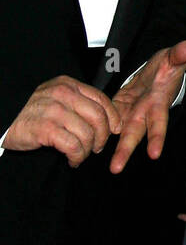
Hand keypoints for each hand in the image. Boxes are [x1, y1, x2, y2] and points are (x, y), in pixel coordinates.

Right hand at [4, 76, 120, 167]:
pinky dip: (77, 157)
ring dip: (87, 150)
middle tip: (96, 148)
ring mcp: (53, 110)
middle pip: (98, 118)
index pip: (101, 99)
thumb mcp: (56, 99)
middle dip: (102, 137)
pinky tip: (72, 160)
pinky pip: (74, 146)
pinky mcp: (46, 128)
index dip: (113, 117)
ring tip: (79, 155)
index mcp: (67, 85)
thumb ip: (78, 103)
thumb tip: (108, 120)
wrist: (3, 121)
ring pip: (87, 134)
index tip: (115, 130)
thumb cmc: (32, 114)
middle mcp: (62, 94)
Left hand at [110, 40, 185, 173]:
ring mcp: (130, 113)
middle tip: (116, 169)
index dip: (157, 138)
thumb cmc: (167, 66)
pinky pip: (107, 121)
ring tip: (103, 166)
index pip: (158, 123)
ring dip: (112, 150)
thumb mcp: (173, 58)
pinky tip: (85, 142)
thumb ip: (181, 54)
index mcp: (157, 104)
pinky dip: (97, 131)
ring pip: (119, 134)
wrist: (157, 71)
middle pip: (134, 135)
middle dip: (125, 152)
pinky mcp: (118, 110)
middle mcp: (144, 113)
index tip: (154, 154)